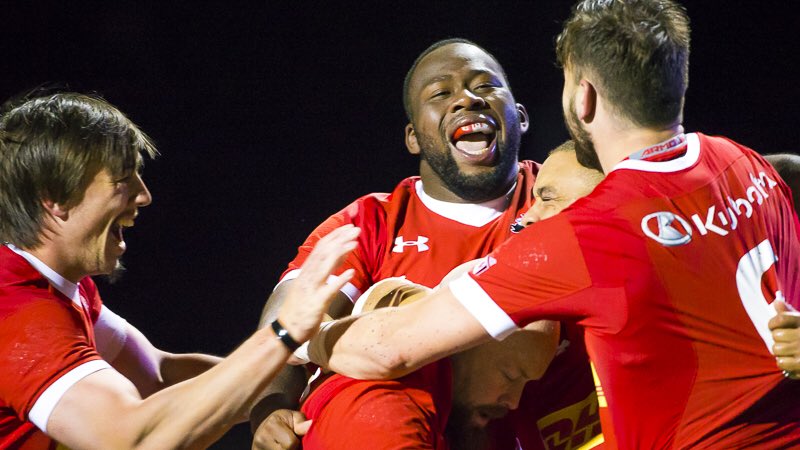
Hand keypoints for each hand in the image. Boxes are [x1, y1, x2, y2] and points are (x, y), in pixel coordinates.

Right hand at [252, 409, 310, 449]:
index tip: (295, 437)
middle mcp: (261, 438)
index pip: (291, 443)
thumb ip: (302, 423)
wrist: (265, 424)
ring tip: (284, 446)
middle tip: (291, 443)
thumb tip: (311, 424)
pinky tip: (278, 448)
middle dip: (291, 449)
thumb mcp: (293, 417)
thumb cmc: (284, 421)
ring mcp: (256, 448)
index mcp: (271, 425)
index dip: (297, 442)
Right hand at [278, 225, 358, 342]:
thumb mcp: (312, 284)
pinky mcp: (317, 303)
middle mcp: (308, 276)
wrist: (286, 330)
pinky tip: (351, 273)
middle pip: (324, 252)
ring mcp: (312, 288)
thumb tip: (341, 255)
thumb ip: (325, 269)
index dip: (335, 236)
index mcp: (307, 271)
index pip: (321, 247)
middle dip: (340, 239)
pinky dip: (340, 280)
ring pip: (325, 265)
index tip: (349, 227)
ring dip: (341, 252)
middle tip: (356, 229)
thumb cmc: (300, 308)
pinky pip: (329, 289)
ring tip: (356, 243)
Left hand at [769, 300, 799, 379]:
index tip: (774, 327)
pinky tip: (792, 361)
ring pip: (776, 349)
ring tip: (790, 352)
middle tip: (787, 342)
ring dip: (781, 352)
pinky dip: (784, 363)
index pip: (781, 319)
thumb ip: (789, 314)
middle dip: (779, 339)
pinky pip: (781, 363)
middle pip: (776, 335)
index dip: (773, 323)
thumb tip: (776, 302)